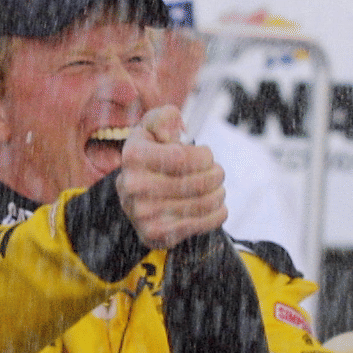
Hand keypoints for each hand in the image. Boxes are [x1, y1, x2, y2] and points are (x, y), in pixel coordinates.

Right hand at [116, 105, 226, 248]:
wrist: (136, 199)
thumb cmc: (152, 157)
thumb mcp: (152, 130)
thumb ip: (163, 118)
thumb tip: (172, 126)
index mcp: (132, 156)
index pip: (183, 157)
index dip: (204, 156)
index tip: (205, 156)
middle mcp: (133, 186)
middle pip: (199, 181)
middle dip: (216, 174)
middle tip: (216, 173)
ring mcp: (143, 213)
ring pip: (206, 202)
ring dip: (219, 193)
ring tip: (215, 189)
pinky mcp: (156, 234)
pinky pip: (205, 222)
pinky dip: (218, 212)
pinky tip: (213, 206)